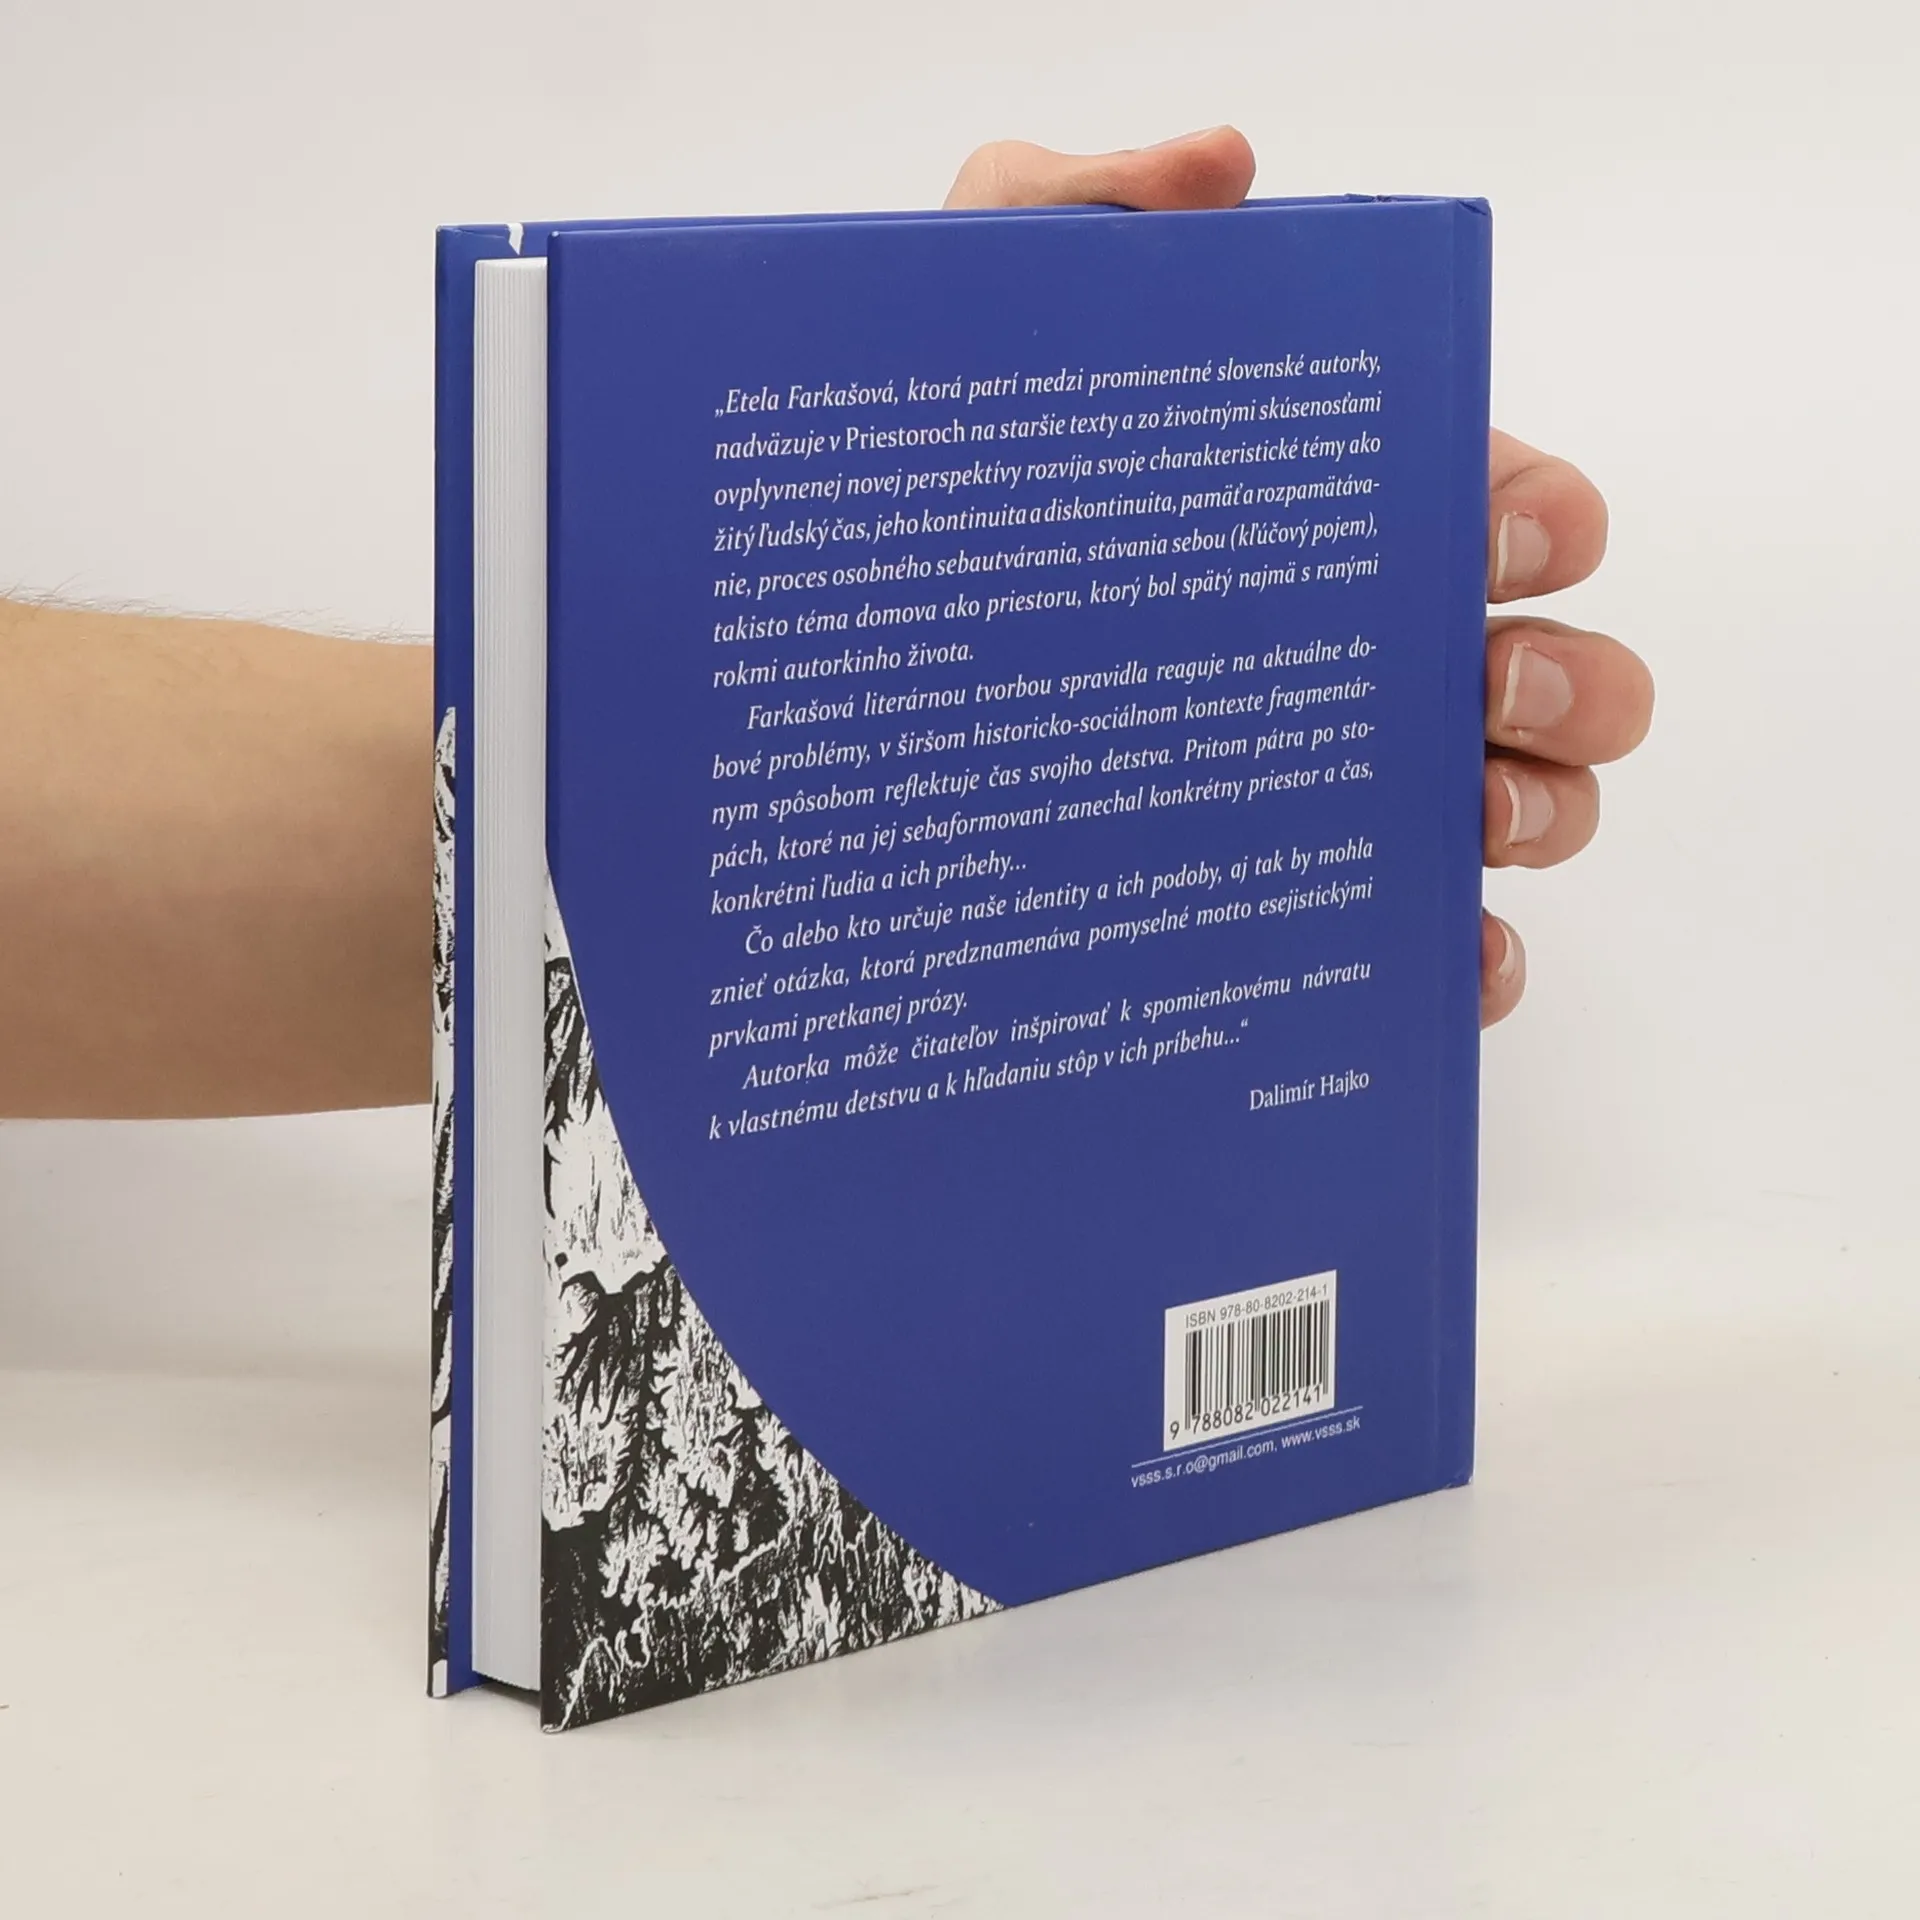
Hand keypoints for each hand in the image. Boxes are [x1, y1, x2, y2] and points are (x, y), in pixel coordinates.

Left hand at [945, 129, 1654, 1025]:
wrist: (820, 649)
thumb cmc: (925, 490)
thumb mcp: (982, 317)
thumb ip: (1088, 212)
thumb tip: (1221, 169)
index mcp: (1328, 519)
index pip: (1506, 508)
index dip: (1542, 520)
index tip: (1489, 534)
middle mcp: (1352, 653)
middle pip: (1555, 672)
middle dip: (1567, 677)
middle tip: (1477, 679)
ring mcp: (1328, 785)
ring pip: (1524, 807)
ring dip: (1538, 810)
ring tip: (1461, 806)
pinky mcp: (1284, 900)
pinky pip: (1424, 948)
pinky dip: (1468, 961)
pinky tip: (1447, 953)